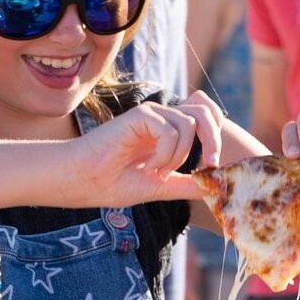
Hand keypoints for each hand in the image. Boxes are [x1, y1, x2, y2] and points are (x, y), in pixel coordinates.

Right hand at [72, 90, 222, 206]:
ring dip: (178, 155)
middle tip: (208, 165)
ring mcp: (150, 114)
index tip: (212, 165)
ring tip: (156, 171)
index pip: (204, 117)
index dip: (215, 135)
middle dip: (213, 140)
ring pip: (188, 124)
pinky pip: (169, 130)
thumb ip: (186, 184)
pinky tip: (148, 166)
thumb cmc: (112, 183)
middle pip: (204, 113)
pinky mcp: (139, 115)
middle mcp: (161, 118)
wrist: (84, 181)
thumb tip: (215, 186)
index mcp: (167, 131)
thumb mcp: (160, 186)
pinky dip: (164, 152)